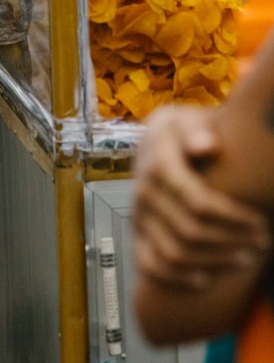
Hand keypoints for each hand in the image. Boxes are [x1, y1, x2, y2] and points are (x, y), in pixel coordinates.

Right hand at [133, 105, 270, 288]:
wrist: (156, 141)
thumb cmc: (184, 131)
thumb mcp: (188, 118)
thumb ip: (196, 130)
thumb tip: (205, 146)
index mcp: (157, 162)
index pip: (196, 200)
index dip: (232, 216)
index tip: (260, 218)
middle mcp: (143, 192)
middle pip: (190, 231)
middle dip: (232, 240)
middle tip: (262, 239)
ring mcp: (138, 215)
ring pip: (174, 253)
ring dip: (214, 261)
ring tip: (246, 259)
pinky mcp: (138, 233)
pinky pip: (151, 265)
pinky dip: (177, 278)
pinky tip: (206, 280)